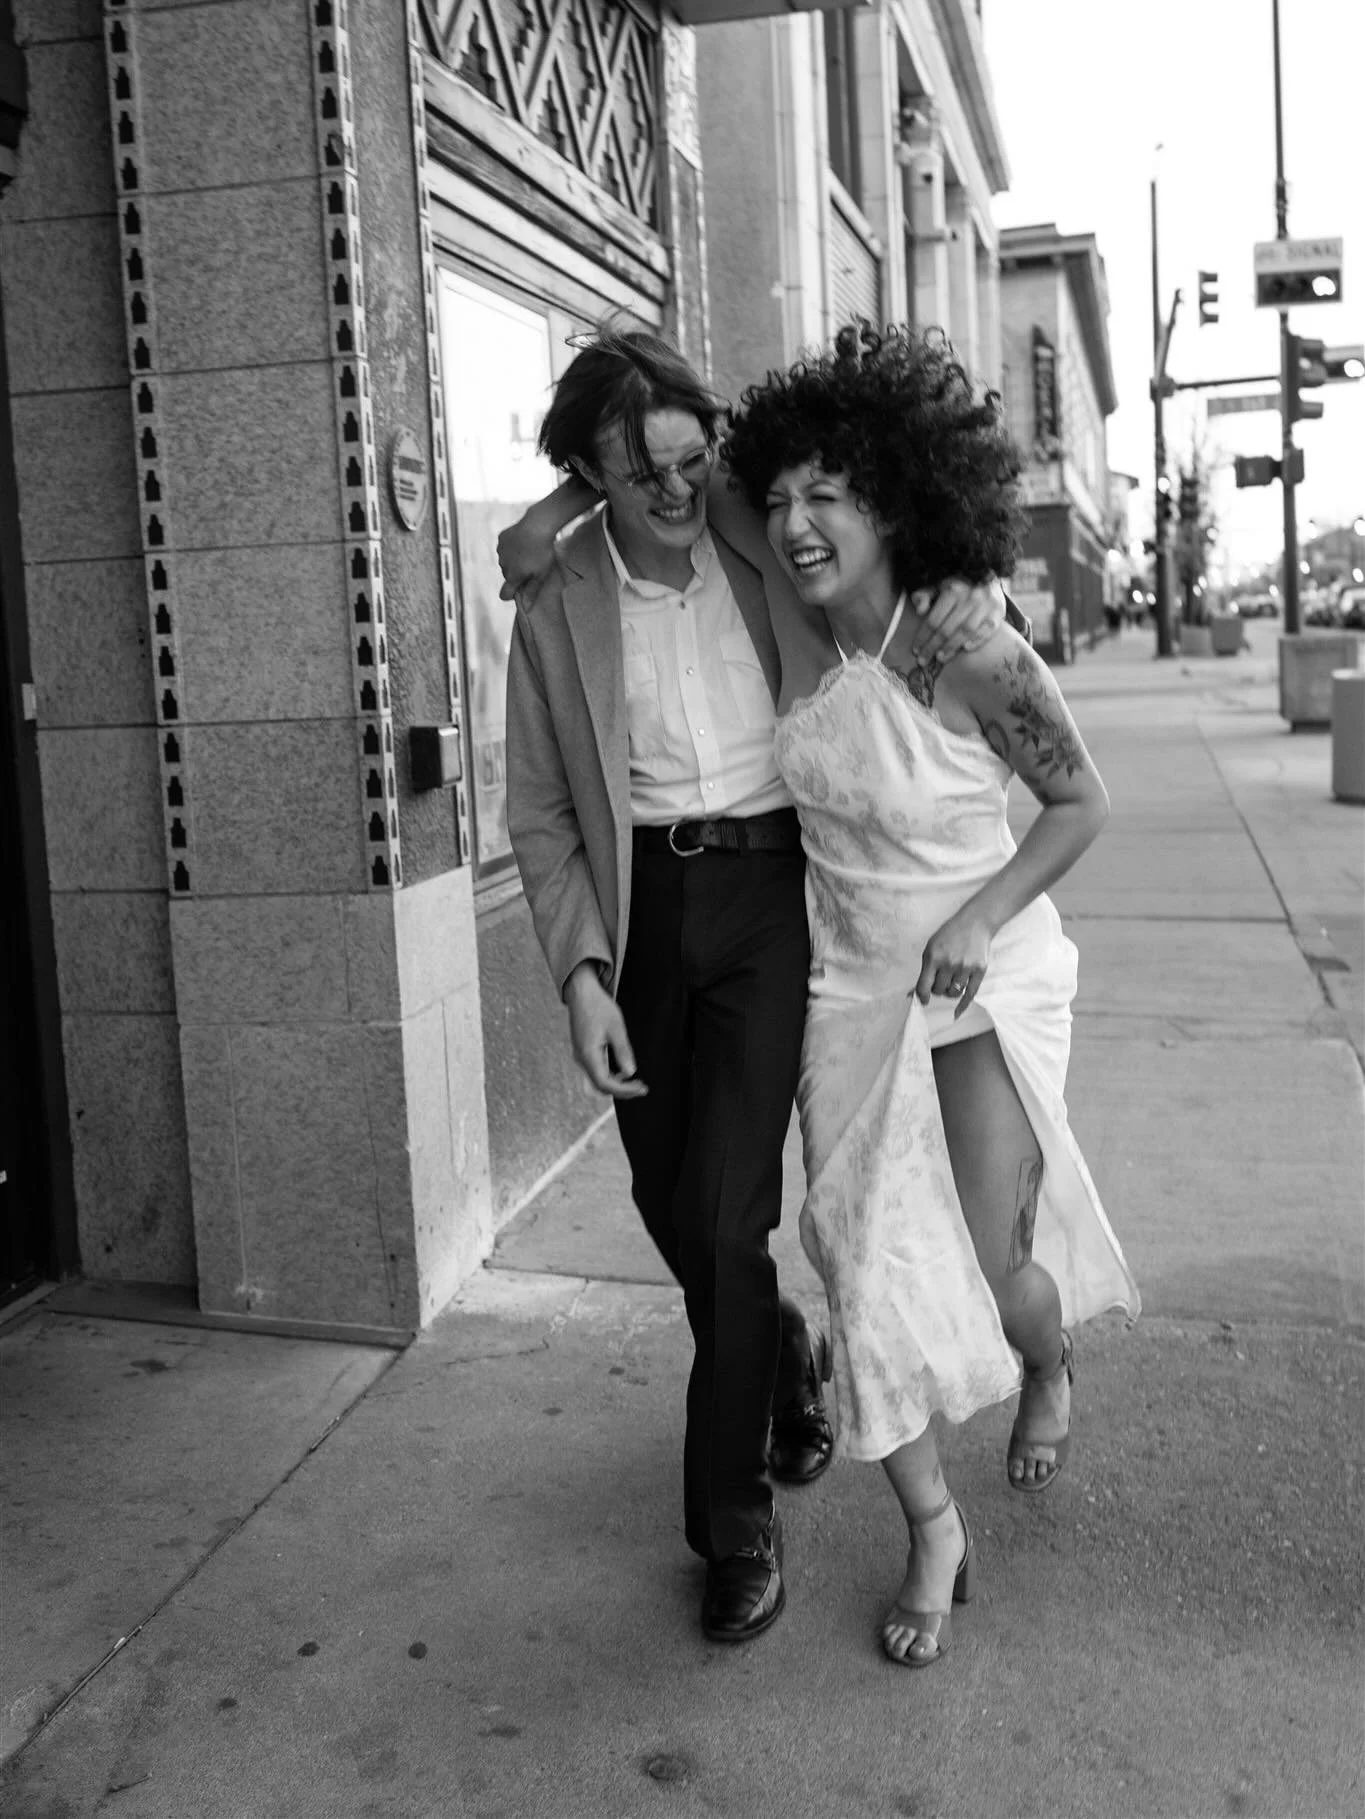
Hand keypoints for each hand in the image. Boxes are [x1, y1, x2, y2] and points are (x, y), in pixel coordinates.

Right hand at [496, 503, 560, 602]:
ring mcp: (500, 551)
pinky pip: (504, 547)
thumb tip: (526, 608)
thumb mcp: (541, 574)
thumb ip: (532, 591)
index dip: (511, 594)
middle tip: (531, 565)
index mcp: (512, 577)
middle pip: (507, 576)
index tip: (520, 589)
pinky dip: (511, 547)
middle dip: (516, 574)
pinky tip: (522, 541)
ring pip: (505, 561)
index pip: (504, 594)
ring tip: (528, 551)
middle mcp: (503, 565)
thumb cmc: (542, 552)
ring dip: (513, 560)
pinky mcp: (501, 538)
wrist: (537, 525)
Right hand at [564, 964, 647, 1097]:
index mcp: (588, 1054)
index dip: (624, 1090)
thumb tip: (630, 1071)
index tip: (641, 1088)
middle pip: (600, 1086)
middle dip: (622, 1090)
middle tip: (641, 1087)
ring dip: (616, 1083)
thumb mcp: (616, 1027)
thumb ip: (623, 1051)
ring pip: (598, 1079)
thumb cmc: (598, 1006)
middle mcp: (581, 1058)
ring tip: (635, 1080)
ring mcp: (581, 1055)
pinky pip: (596, 1069)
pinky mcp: (583, 1050)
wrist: (582, 992)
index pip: (605, 1083)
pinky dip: (610, 1074)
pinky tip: (622, 1069)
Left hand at [907, 577, 1006, 664]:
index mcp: (952, 590)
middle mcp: (969, 598)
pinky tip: (965, 649)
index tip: (915, 650)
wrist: (990, 577)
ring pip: (965, 632)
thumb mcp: (939, 584)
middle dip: (933, 647)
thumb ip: (925, 595)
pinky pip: (987, 631)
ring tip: (940, 659)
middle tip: (923, 660)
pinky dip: (977, 641)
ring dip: (952, 647)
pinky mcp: (998, 613)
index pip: (934, 619)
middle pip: (947, 629)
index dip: (923, 637)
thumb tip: (919, 611)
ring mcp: (985, 606)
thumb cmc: (959, 585)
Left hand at [913, 911, 992, 1018]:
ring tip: (951, 981)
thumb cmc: (950, 935)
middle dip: (937, 988)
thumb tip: (913, 994)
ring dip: (949, 991)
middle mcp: (949, 963)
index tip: (923, 1000)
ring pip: (953, 993)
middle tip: (941, 980)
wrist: (975, 922)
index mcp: (934, 957)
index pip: (923, 986)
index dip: (921, 996)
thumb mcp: (931, 947)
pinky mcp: (979, 970)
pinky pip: (970, 994)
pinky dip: (962, 1005)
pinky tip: (956, 1013)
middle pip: (939, 991)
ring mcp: (965, 967)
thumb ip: (924, 970)